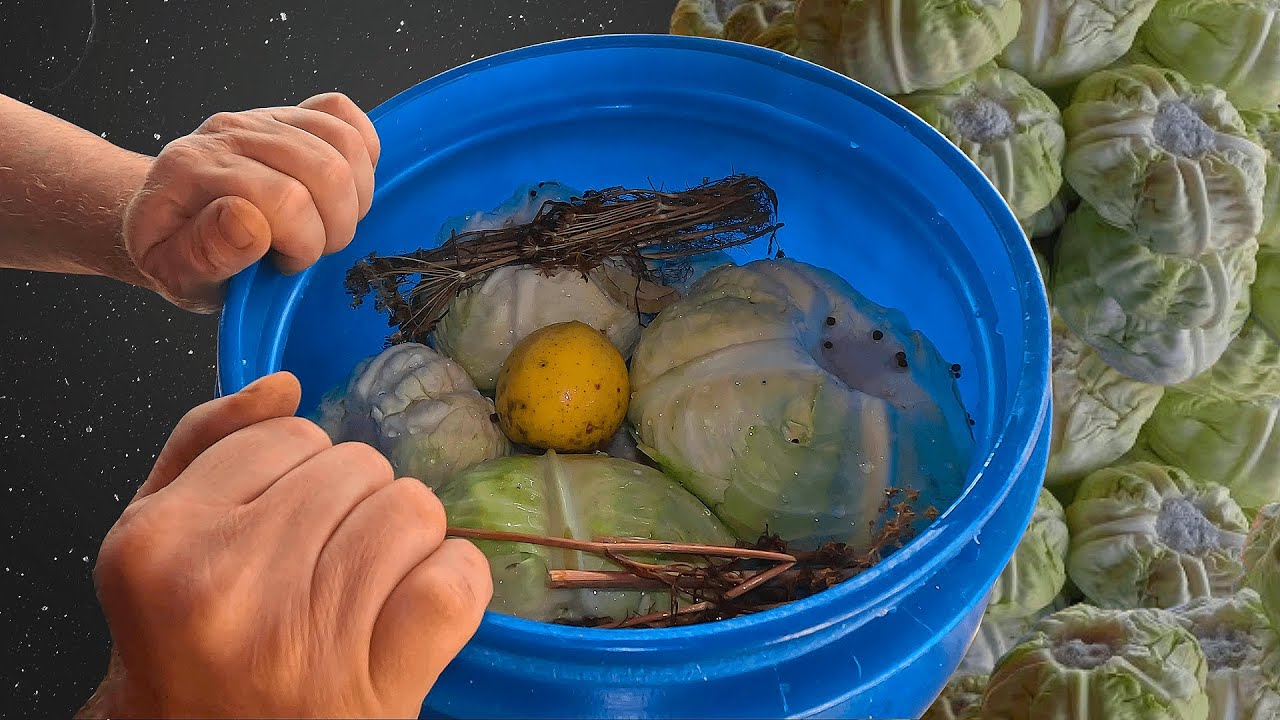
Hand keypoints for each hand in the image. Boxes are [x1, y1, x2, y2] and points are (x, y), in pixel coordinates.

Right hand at [78, 373, 491, 718]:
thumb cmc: (187, 645)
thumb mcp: (159, 540)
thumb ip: (205, 446)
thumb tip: (284, 385)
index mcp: (163, 539)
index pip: (289, 435)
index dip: (298, 475)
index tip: (281, 525)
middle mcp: (226, 585)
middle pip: (357, 465)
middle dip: (353, 502)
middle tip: (321, 564)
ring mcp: (306, 638)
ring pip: (413, 508)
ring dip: (404, 539)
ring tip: (363, 587)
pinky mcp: (379, 682)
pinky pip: (457, 577)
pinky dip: (454, 580)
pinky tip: (411, 607)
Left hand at [123, 93, 380, 311]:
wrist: (167, 218)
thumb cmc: (176, 252)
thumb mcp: (175, 274)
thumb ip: (204, 254)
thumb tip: (247, 221)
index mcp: (193, 169)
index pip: (286, 200)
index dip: (303, 245)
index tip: (283, 265)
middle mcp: (228, 134)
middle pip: (326, 170)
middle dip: (336, 225)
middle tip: (313, 249)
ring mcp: (261, 118)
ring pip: (343, 142)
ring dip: (354, 196)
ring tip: (328, 223)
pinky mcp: (287, 113)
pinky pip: (342, 112)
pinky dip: (360, 153)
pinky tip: (342, 187)